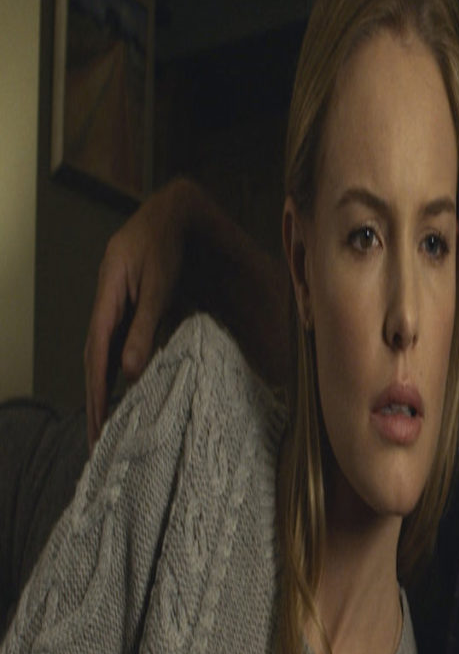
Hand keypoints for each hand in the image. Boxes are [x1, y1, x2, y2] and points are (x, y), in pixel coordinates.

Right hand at [84, 178, 193, 446]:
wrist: (169, 213)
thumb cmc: (165, 245)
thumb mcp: (158, 285)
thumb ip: (144, 327)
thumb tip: (129, 371)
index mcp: (106, 302)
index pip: (96, 358)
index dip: (96, 395)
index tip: (96, 427)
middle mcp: (105, 306)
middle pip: (94, 362)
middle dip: (94, 401)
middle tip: (95, 441)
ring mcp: (114, 305)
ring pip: (104, 354)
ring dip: (104, 388)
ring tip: (106, 423)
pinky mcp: (128, 305)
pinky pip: (118, 343)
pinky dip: (117, 368)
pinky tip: (125, 386)